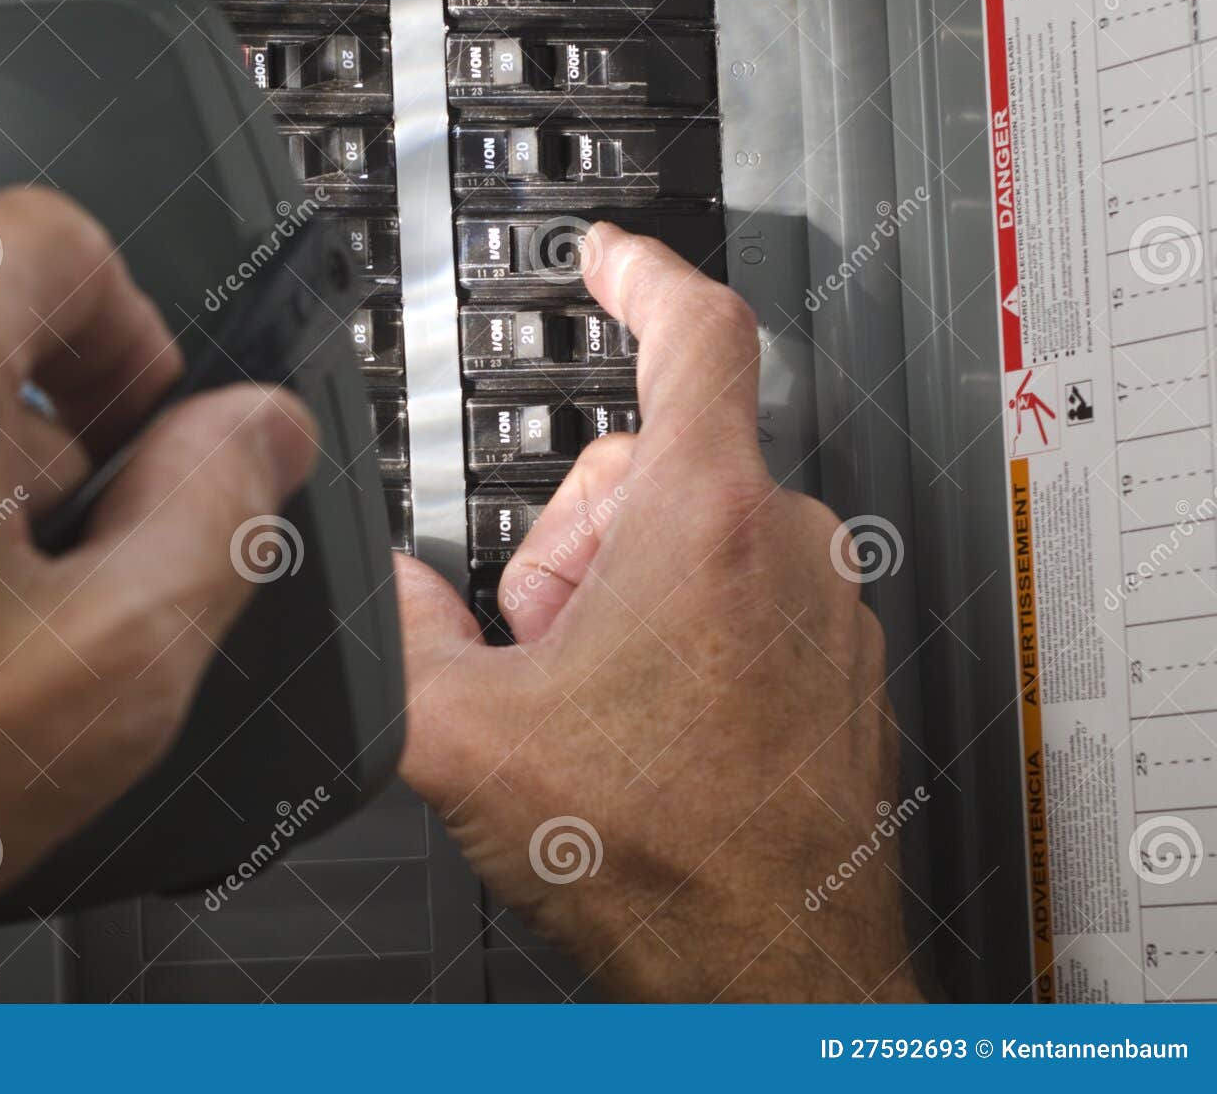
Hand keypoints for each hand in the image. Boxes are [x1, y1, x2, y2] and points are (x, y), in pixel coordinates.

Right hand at [398, 223, 920, 1001]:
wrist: (770, 971)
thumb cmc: (661, 862)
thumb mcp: (467, 740)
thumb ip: (403, 632)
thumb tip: (388, 588)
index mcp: (704, 523)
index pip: (695, 331)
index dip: (641, 272)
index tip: (610, 255)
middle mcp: (786, 544)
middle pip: (651, 460)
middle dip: (574, 537)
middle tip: (546, 642)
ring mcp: (822, 604)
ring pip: (695, 529)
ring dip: (625, 588)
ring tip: (600, 699)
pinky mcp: (837, 656)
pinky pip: (744, 588)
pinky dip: (685, 625)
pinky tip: (651, 720)